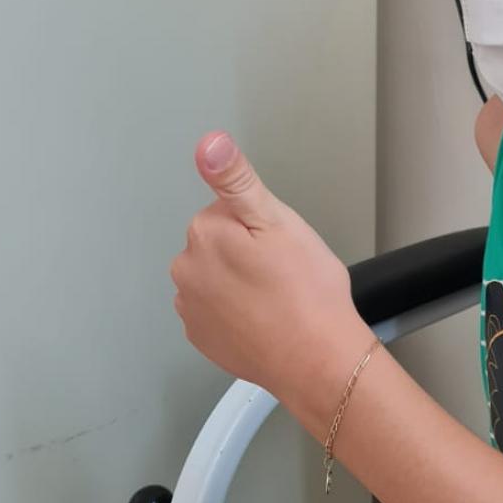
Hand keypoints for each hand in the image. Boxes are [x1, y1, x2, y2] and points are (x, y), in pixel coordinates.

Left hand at [170, 132, 371, 412]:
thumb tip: (207, 143)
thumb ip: (237, 180)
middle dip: (247, 251)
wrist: (315, 359)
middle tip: (284, 270)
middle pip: (218, 242)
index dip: (260, 224)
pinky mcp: (200, 337)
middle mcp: (186, 268)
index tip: (281, 245)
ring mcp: (190, 307)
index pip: (228, 208)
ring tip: (278, 297)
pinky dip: (236, 312)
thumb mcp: (279, 221)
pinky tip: (264, 319)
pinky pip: (216, 310)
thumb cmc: (307, 290)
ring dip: (240, 282)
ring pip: (217, 276)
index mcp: (205, 232)